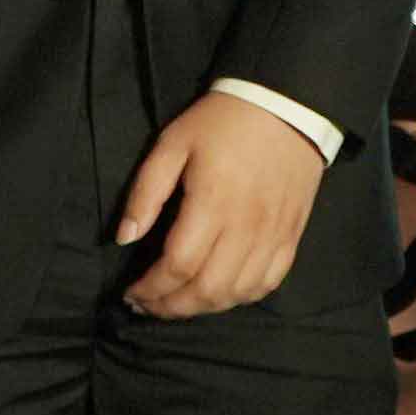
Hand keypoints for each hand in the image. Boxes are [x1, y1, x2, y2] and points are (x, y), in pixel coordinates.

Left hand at [116, 88, 332, 321]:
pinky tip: (219, 294)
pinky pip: (267, 284)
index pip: (177, 265)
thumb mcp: (172, 144)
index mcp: (212, 204)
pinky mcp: (291, 238)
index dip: (151, 289)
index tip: (131, 294)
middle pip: (207, 289)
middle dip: (172, 307)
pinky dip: (240, 298)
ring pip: (237, 294)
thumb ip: (146, 192)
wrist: (286, 106)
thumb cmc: (222, 122)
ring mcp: (272, 236)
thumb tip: (124, 238)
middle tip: (148, 306)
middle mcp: (245, 228)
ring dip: (203, 308)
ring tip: (177, 304)